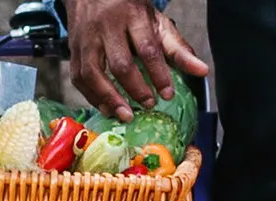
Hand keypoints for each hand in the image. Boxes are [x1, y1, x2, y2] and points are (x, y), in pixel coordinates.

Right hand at [69, 0, 208, 122]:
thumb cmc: (127, 9)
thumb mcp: (155, 21)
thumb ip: (177, 48)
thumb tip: (202, 71)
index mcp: (131, 14)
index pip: (147, 47)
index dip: (158, 74)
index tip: (167, 94)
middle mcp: (106, 26)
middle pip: (120, 64)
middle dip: (135, 89)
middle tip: (148, 104)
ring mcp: (86, 39)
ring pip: (93, 74)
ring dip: (109, 99)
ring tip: (126, 115)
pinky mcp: (73, 52)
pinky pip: (79, 79)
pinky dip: (93, 98)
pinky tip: (107, 108)